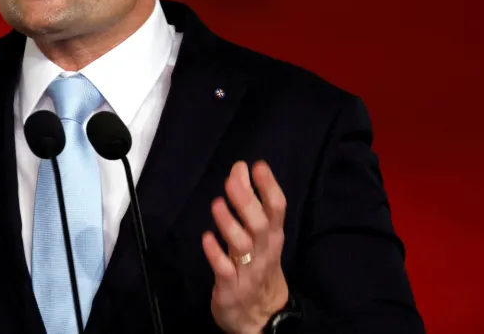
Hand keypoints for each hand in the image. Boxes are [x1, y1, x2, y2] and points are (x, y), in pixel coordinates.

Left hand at [202, 161, 288, 333]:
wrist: (260, 318)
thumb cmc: (258, 267)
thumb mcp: (261, 237)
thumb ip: (251, 204)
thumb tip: (240, 170)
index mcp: (273, 237)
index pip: (277, 209)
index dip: (269, 187)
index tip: (257, 165)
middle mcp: (264, 252)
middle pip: (260, 224)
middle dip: (247, 201)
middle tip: (232, 180)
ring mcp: (248, 271)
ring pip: (242, 246)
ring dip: (230, 224)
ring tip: (217, 204)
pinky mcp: (231, 288)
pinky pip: (224, 270)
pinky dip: (215, 254)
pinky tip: (206, 238)